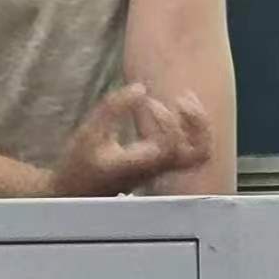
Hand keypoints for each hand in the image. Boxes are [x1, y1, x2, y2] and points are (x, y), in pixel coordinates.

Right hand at [47, 83, 210, 197]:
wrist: (77, 191)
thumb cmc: (80, 163)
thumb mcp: (90, 133)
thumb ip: (113, 108)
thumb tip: (141, 88)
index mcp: (142, 164)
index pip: (172, 145)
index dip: (167, 120)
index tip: (148, 103)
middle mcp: (159, 168)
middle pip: (200, 153)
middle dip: (198, 122)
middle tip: (181, 99)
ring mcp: (163, 167)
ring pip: (200, 152)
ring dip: (198, 124)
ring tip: (183, 98)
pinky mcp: (162, 162)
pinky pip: (191, 148)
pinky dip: (190, 127)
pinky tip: (174, 107)